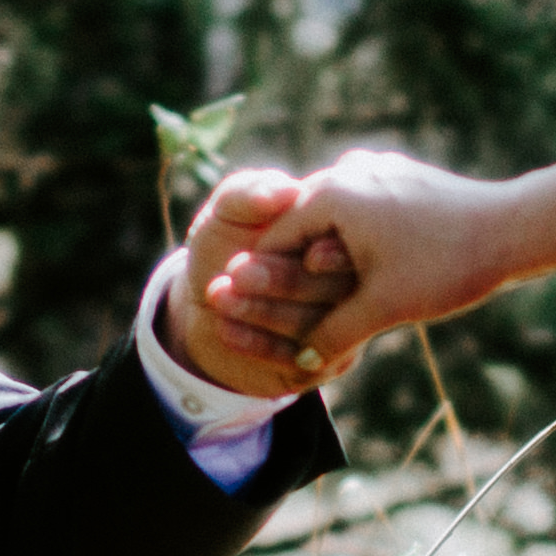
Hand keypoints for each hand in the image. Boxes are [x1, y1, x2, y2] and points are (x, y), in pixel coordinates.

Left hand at [160, 165, 355, 398]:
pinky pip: (300, 361)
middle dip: (285, 281)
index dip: (327, 251)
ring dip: (264, 312)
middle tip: (238, 272)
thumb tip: (284, 191)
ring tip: (218, 295)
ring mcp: (344, 328)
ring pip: (318, 327)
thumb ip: (249, 194)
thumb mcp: (227, 212)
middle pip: (335, 290)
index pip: (350, 246)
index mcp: (340, 238)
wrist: (204, 303)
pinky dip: (259, 344)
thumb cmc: (223, 243)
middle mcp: (351, 283)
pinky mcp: (324, 364)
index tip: (298, 251)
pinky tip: (225, 329)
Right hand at [210, 144, 531, 364]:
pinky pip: (362, 210)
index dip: (259, 280)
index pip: (275, 240)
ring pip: (334, 218)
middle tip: (269, 304)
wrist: (515, 229)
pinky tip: (358, 269)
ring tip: (315, 292)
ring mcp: (377, 169)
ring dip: (323, 254)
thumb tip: (303, 364)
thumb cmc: (446, 266)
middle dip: (289, 267)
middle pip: (301, 226)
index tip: (244, 309)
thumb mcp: (382, 307)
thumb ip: (334, 333)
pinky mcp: (402, 177)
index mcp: (331, 193)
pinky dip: (353, 239)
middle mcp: (348, 170)